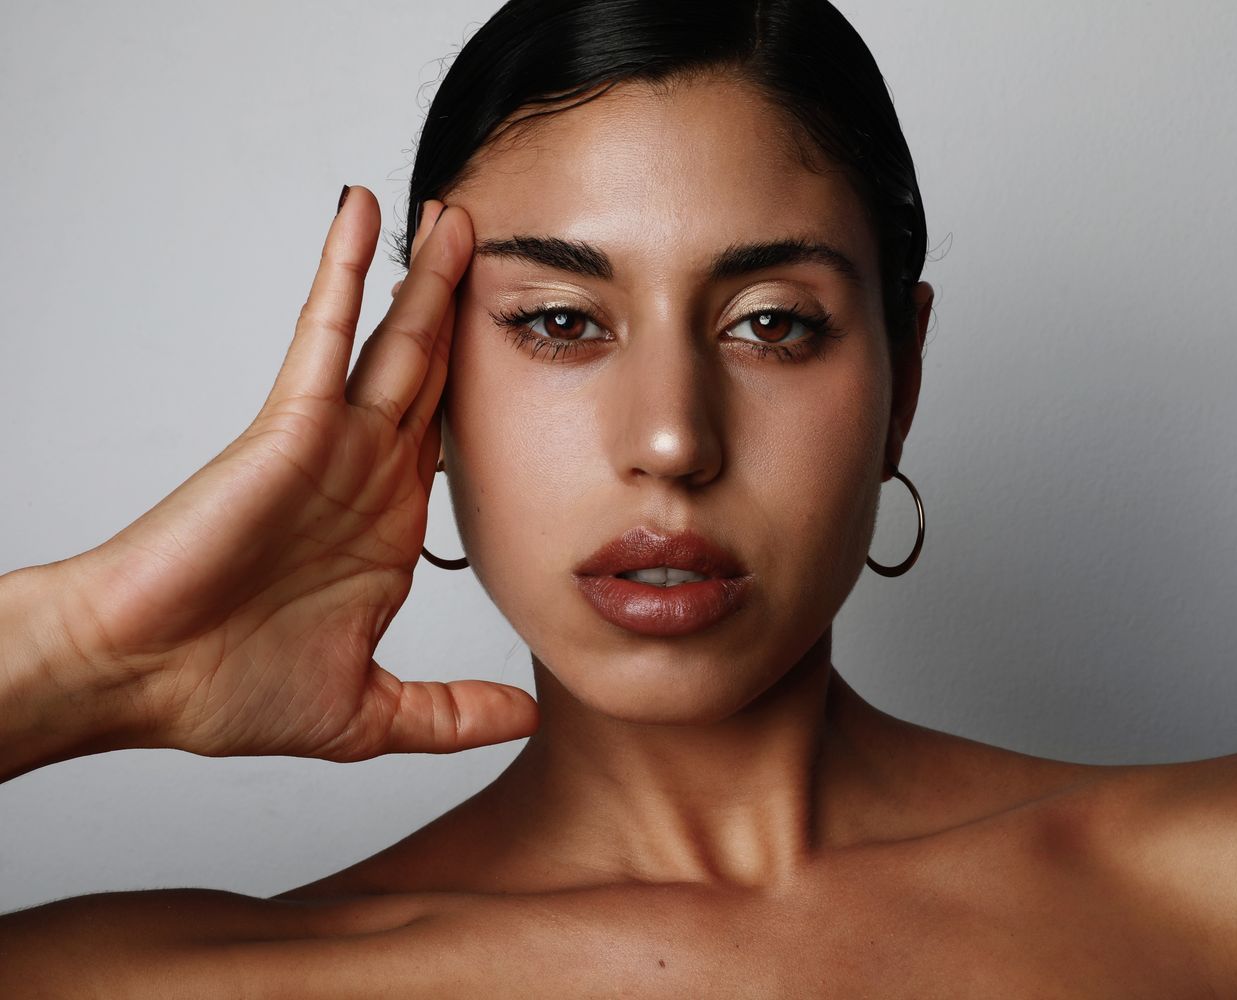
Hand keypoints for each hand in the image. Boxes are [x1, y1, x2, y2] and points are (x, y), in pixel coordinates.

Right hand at [50, 186, 537, 761]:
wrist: (139, 680)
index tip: (544, 360)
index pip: (459, 445)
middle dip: (469, 313)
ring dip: (427, 276)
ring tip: (457, 213)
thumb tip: (527, 715)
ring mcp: (333, 443)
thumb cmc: (224, 690)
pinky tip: (361, 214)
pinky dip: (343, 272)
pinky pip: (326, 333)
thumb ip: (450, 713)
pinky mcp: (291, 425)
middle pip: (435, 375)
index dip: (501, 398)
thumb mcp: (370, 712)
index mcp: (391, 529)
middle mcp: (368, 475)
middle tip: (506, 247)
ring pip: (395, 341)